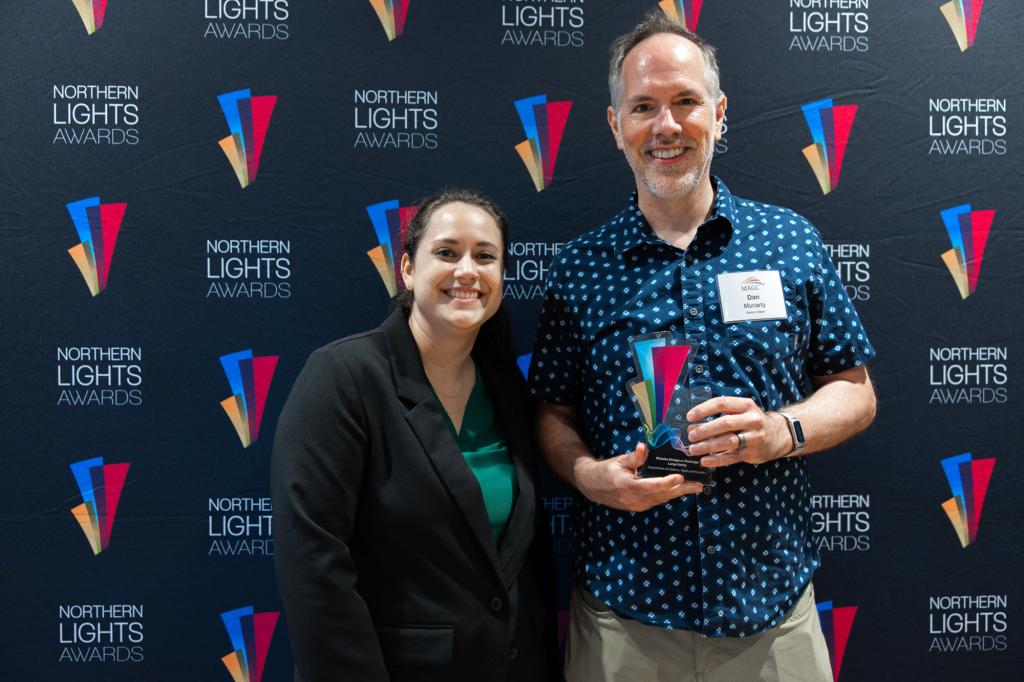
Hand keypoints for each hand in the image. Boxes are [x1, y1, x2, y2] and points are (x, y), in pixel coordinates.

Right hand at [573, 443, 702, 511]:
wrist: (592, 487)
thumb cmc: (605, 470)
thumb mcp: (618, 461)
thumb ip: (634, 457)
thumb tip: (644, 447)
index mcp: (627, 485)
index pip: (651, 485)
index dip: (667, 482)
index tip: (680, 477)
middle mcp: (633, 499)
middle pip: (661, 495)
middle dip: (681, 490)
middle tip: (698, 485)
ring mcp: (636, 505)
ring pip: (661, 499)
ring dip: (678, 493)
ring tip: (694, 487)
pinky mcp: (638, 507)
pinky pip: (656, 501)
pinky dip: (668, 495)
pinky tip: (679, 490)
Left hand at [685, 397, 790, 467]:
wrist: (779, 435)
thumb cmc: (751, 422)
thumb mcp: (740, 413)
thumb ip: (719, 417)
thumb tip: (692, 427)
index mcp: (745, 405)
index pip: (721, 403)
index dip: (703, 409)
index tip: (689, 417)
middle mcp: (752, 420)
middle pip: (724, 423)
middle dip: (705, 430)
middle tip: (690, 436)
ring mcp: (754, 437)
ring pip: (728, 441)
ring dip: (708, 446)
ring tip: (693, 450)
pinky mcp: (753, 453)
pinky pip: (732, 457)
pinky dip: (716, 460)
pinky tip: (705, 461)